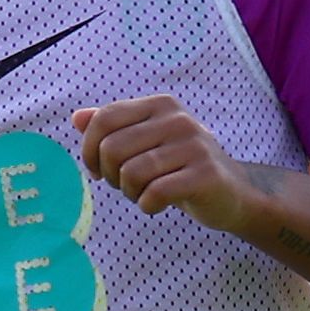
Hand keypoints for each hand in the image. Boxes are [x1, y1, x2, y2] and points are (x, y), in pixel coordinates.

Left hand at [72, 95, 267, 231]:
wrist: (232, 193)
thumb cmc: (181, 168)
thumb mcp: (147, 143)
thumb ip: (114, 128)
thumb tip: (77, 118)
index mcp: (160, 105)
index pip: (104, 119)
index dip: (89, 149)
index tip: (97, 170)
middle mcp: (177, 119)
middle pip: (112, 148)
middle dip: (111, 176)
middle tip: (127, 186)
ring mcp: (194, 146)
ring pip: (131, 173)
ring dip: (130, 193)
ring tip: (144, 195)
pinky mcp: (205, 175)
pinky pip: (155, 193)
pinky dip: (147, 205)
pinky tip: (157, 205)